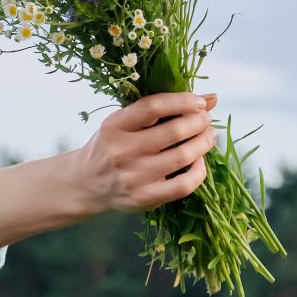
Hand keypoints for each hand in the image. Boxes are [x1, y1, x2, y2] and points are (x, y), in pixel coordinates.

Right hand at [70, 91, 220, 215]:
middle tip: (205, 119)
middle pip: (174, 131)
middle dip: (199, 121)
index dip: (183, 101)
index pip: (153, 107)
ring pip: (183, 156)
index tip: (200, 102)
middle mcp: (121, 151)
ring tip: (208, 136)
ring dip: (204, 143)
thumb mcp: (123, 123)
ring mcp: (133, 177)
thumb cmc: (110, 147)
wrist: (85, 183)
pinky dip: (199, 171)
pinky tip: (199, 161)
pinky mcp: (144, 198)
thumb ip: (160, 110)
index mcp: (114, 127)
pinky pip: (184, 185)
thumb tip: (211, 98)